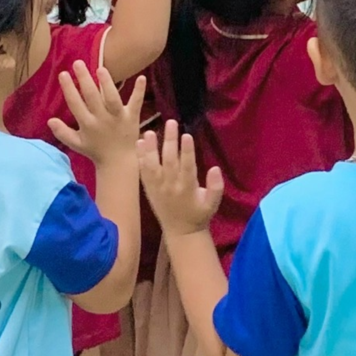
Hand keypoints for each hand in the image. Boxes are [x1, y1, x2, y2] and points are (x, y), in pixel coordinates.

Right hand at [48, 60, 145, 167]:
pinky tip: (142, 77)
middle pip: (92, 97)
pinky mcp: (132, 117)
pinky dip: (139, 91)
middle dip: (84, 79)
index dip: (68, 89)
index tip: (63, 73)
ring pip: (112, 98)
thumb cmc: (96, 150)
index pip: (75, 104)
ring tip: (101, 68)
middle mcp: (102, 119)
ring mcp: (118, 117)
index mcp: (87, 124)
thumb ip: (62, 132)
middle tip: (78, 63)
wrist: (119, 162)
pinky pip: (136, 103)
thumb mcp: (76, 144)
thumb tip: (49, 120)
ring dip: (107, 83)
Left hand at [136, 120, 224, 235]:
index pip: (187, 166)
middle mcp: (170, 186)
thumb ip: (215, 187)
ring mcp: (157, 187)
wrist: (180, 232)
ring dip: (150, 148)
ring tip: (150, 132)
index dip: (187, 151)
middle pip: (169, 160)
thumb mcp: (213, 204)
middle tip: (171, 122)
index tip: (187, 135)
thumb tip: (215, 169)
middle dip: (170, 141)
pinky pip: (143, 172)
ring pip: (152, 165)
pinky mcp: (149, 188)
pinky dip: (140, 158)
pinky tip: (139, 143)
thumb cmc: (199, 215)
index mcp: (187, 188)